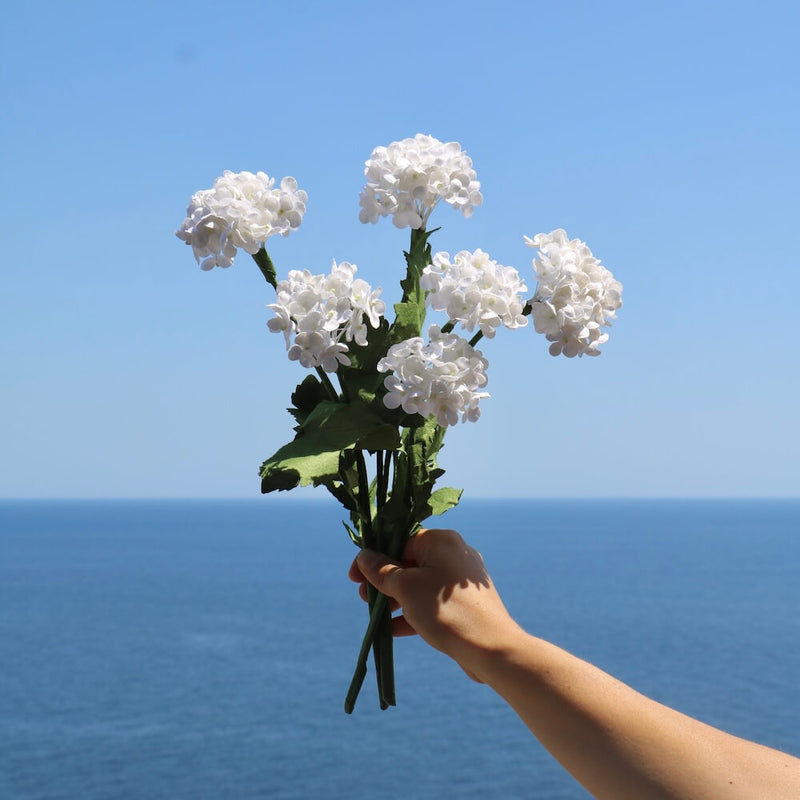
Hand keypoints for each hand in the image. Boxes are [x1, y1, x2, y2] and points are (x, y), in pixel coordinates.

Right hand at [348, 528, 522, 681]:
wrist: (490, 647)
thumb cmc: (444, 610)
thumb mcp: (405, 588)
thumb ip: (381, 571)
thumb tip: (364, 557)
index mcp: (440, 541)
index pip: (399, 540)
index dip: (374, 557)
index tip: (354, 577)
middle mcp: (454, 553)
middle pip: (409, 561)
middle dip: (383, 580)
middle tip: (364, 598)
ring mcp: (461, 580)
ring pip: (420, 583)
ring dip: (395, 597)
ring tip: (377, 615)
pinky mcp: (466, 602)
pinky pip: (433, 601)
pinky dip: (413, 611)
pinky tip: (394, 630)